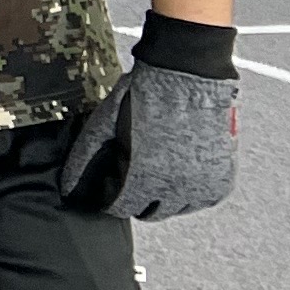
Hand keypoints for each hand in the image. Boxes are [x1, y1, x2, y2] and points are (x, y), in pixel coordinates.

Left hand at [59, 63, 235, 217]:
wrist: (186, 75)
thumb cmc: (141, 97)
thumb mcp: (102, 125)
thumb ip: (83, 159)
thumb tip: (66, 188)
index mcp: (144, 179)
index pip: (121, 209)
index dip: (110, 197)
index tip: (109, 183)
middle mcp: (177, 189)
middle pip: (150, 213)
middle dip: (136, 198)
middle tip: (133, 175)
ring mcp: (204, 186)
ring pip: (177, 209)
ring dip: (164, 197)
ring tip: (157, 169)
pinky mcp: (223, 179)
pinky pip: (203, 199)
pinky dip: (191, 190)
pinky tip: (180, 169)